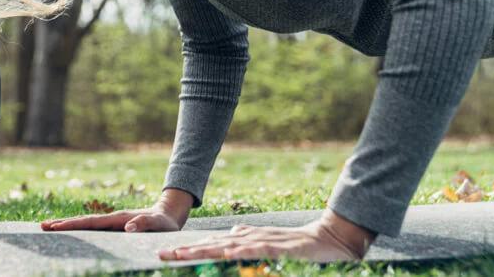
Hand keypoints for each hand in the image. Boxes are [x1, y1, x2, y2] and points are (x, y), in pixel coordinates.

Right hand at [40, 188, 193, 232]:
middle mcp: (112, 219)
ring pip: (85, 224)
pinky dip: (78, 229)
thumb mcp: (159, 225)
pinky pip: (91, 228)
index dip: (73, 225)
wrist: (168, 215)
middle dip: (62, 223)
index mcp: (118, 219)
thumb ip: (144, 223)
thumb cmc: (164, 224)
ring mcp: (111, 222)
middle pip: (82, 222)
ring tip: (47, 226)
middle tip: (42, 225)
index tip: (56, 226)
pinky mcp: (113, 227)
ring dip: (67, 225)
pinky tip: (70, 232)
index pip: (91, 223)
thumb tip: (128, 228)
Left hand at [157, 208, 374, 262]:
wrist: (333, 239)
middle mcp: (251, 238)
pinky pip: (256, 250)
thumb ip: (248, 239)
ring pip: (227, 246)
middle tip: (161, 253)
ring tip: (180, 255)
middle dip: (186, 249)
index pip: (212, 244)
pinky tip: (225, 254)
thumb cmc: (300, 245)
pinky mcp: (280, 249)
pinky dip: (240, 252)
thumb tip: (229, 238)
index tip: (166, 252)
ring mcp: (265, 242)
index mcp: (247, 238)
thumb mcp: (269, 243)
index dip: (189, 248)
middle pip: (213, 244)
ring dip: (203, 250)